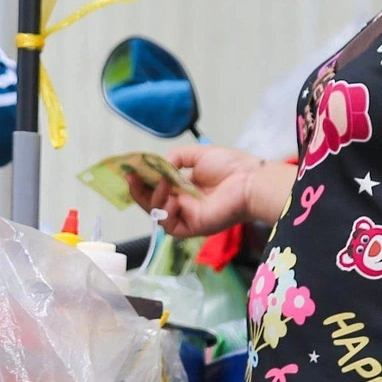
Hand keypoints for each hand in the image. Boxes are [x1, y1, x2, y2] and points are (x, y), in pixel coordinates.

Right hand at [129, 143, 269, 237]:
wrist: (250, 181)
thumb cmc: (231, 166)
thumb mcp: (198, 154)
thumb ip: (176, 157)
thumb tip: (161, 166)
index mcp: (185, 186)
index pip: (156, 186)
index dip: (142, 180)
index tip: (131, 169)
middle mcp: (184, 203)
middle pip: (151, 202)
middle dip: (138, 191)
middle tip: (131, 177)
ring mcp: (187, 216)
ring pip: (157, 214)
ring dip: (154, 198)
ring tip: (163, 184)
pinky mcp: (193, 227)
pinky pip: (169, 225)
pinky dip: (166, 212)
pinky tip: (173, 198)